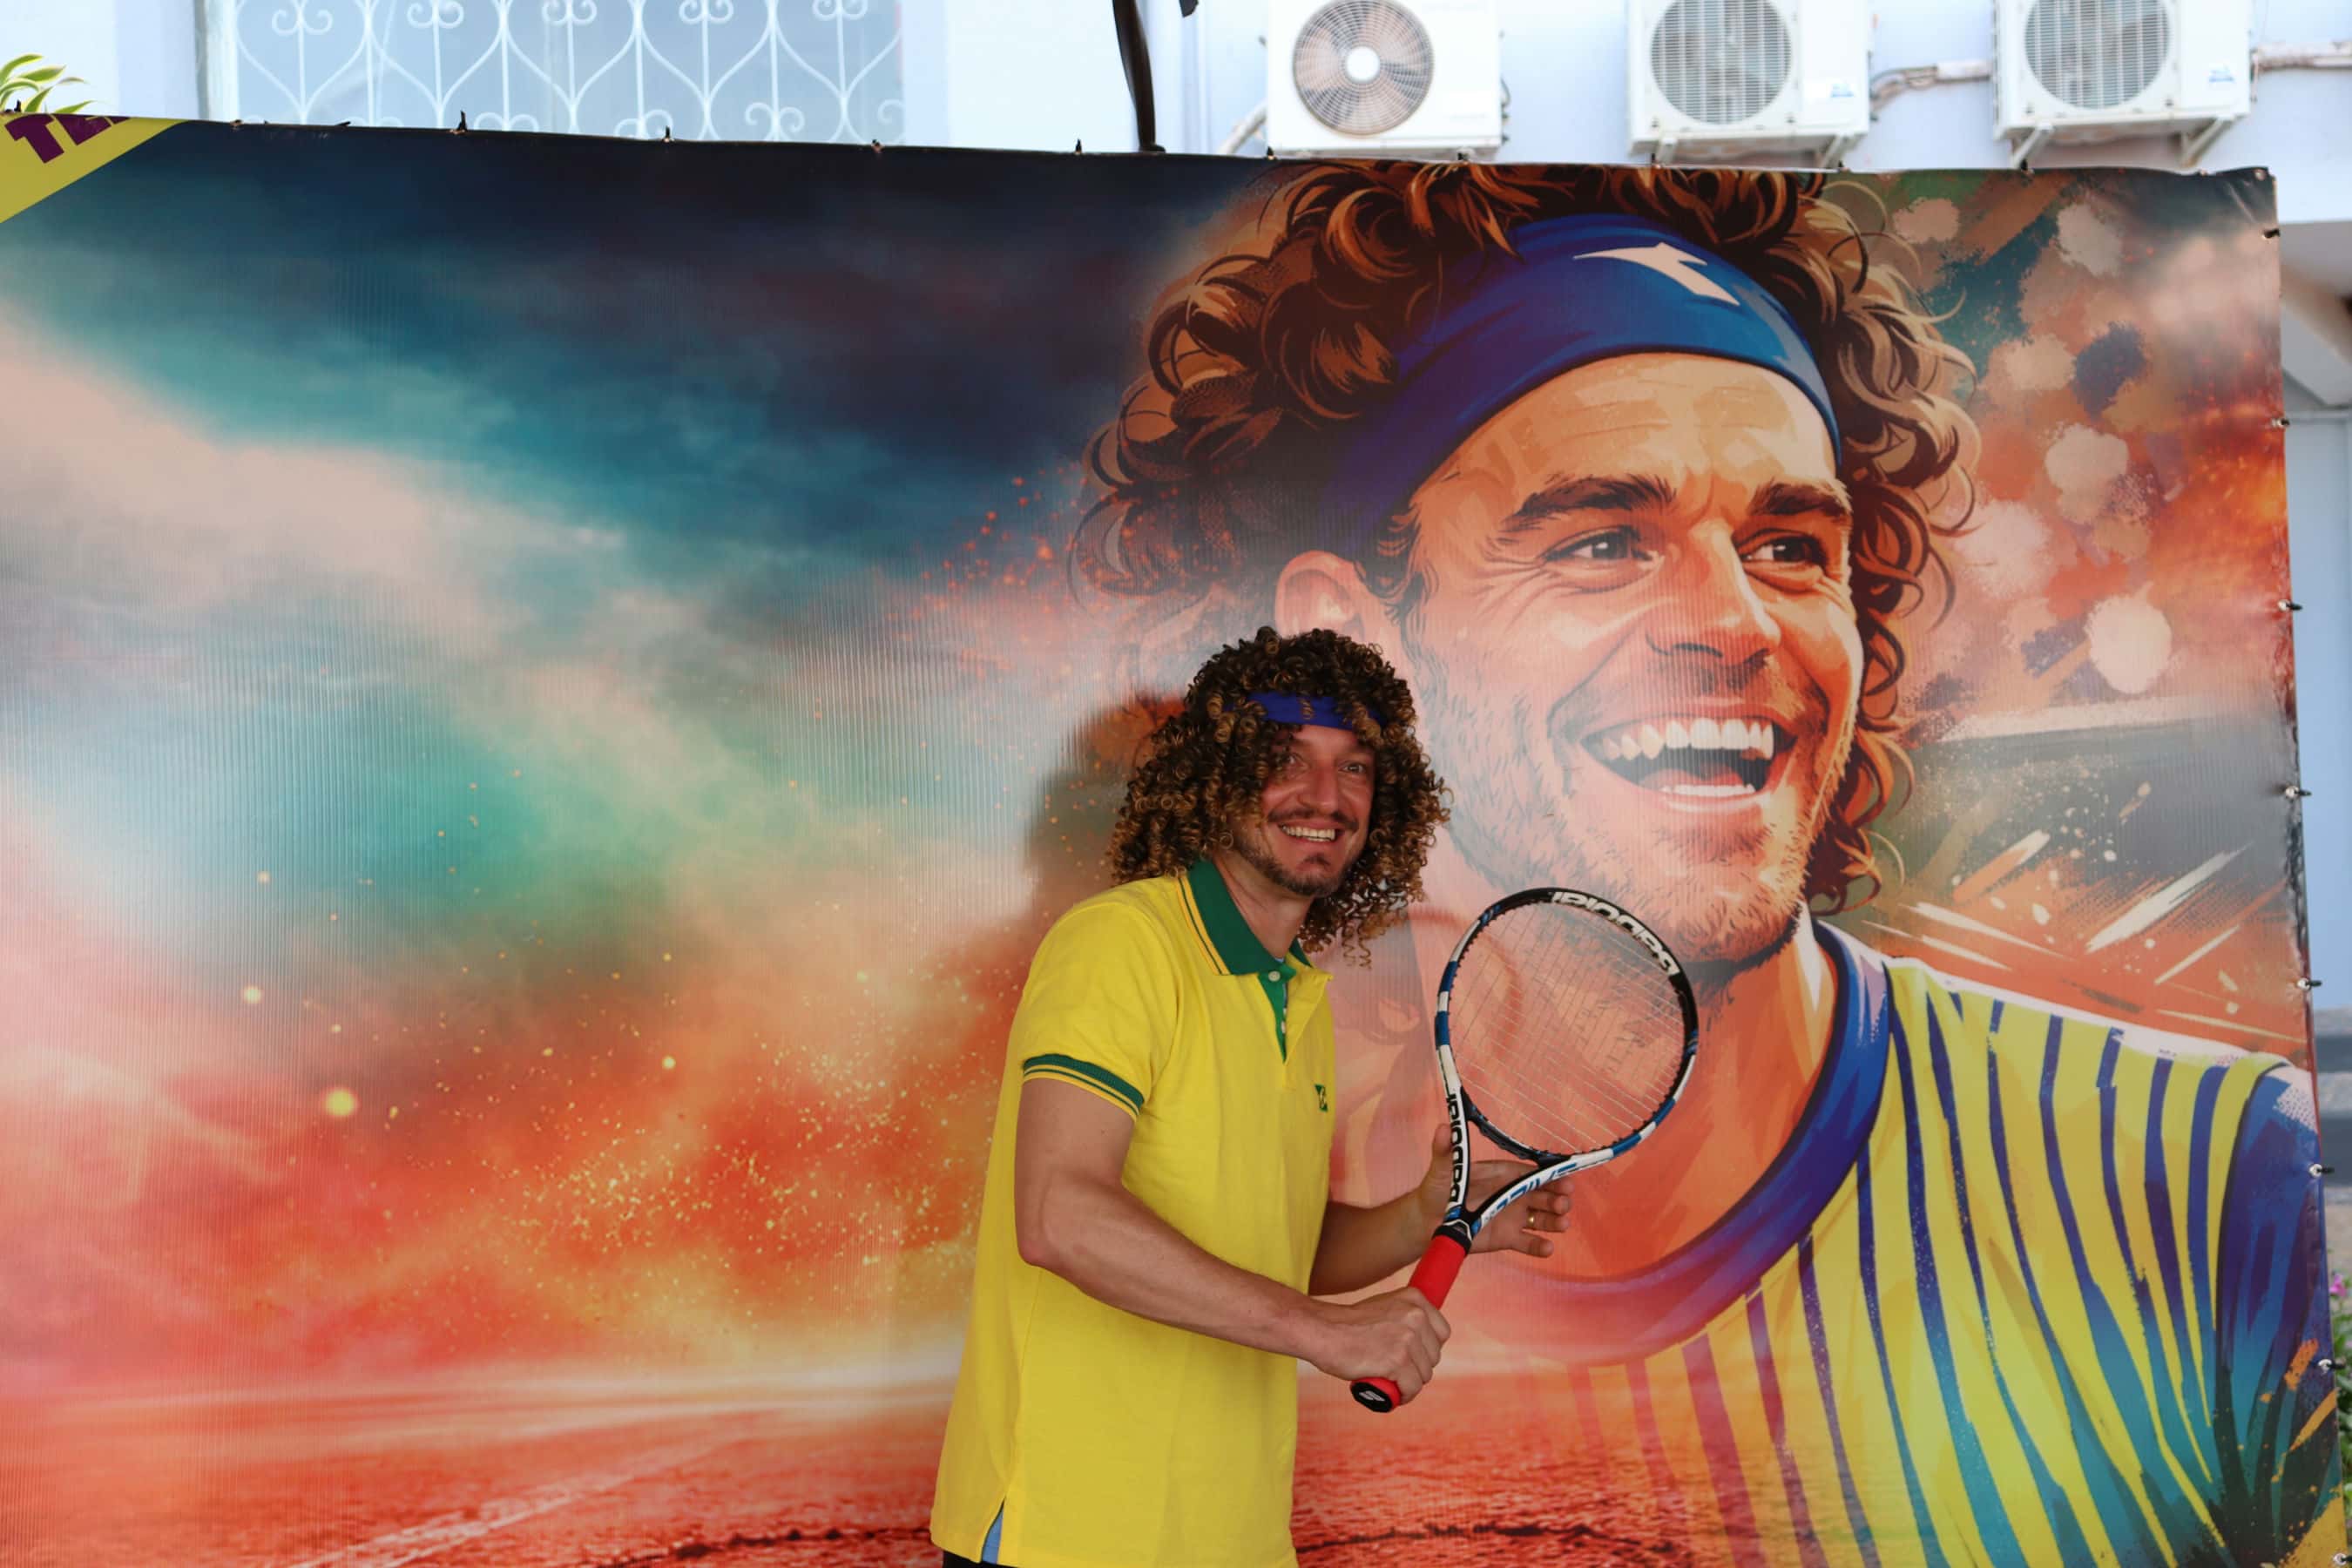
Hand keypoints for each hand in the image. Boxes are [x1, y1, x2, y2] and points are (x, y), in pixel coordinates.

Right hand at [1301, 1286, 1448, 1404]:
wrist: (1321, 1331)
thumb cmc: (1346, 1325)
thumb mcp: (1383, 1308)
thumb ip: (1404, 1318)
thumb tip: (1423, 1340)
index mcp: (1414, 1299)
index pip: (1441, 1332)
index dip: (1427, 1348)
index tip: (1412, 1356)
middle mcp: (1415, 1316)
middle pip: (1433, 1356)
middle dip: (1416, 1367)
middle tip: (1395, 1370)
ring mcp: (1407, 1339)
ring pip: (1424, 1375)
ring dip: (1408, 1382)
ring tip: (1388, 1380)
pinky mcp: (1398, 1361)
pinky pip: (1412, 1388)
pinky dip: (1403, 1395)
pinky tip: (1391, 1393)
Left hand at [1414, 1123, 1570, 1258]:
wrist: (1428, 1220)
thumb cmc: (1438, 1188)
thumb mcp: (1443, 1167)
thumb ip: (1446, 1149)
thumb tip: (1445, 1127)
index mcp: (1504, 1174)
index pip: (1533, 1173)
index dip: (1551, 1175)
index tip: (1566, 1177)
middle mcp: (1513, 1194)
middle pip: (1544, 1194)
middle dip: (1558, 1197)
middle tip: (1564, 1202)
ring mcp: (1513, 1217)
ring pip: (1543, 1219)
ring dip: (1555, 1221)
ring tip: (1562, 1223)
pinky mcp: (1507, 1238)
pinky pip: (1529, 1243)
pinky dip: (1540, 1246)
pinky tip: (1547, 1248)